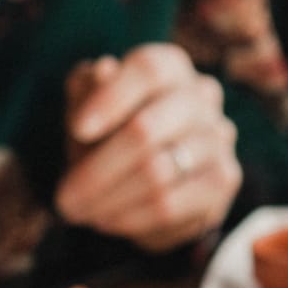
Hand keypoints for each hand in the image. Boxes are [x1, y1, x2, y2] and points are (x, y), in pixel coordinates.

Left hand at [54, 44, 240, 252]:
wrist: (145, 175)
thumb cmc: (109, 130)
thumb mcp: (87, 107)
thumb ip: (88, 89)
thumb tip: (103, 71)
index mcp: (169, 67)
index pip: (147, 70)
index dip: (110, 99)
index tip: (78, 130)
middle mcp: (201, 96)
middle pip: (147, 129)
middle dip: (97, 170)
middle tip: (64, 198)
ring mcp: (217, 137)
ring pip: (158, 173)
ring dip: (109, 200)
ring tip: (79, 213)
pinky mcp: (224, 179)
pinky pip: (172, 205)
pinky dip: (131, 218)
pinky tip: (108, 221)